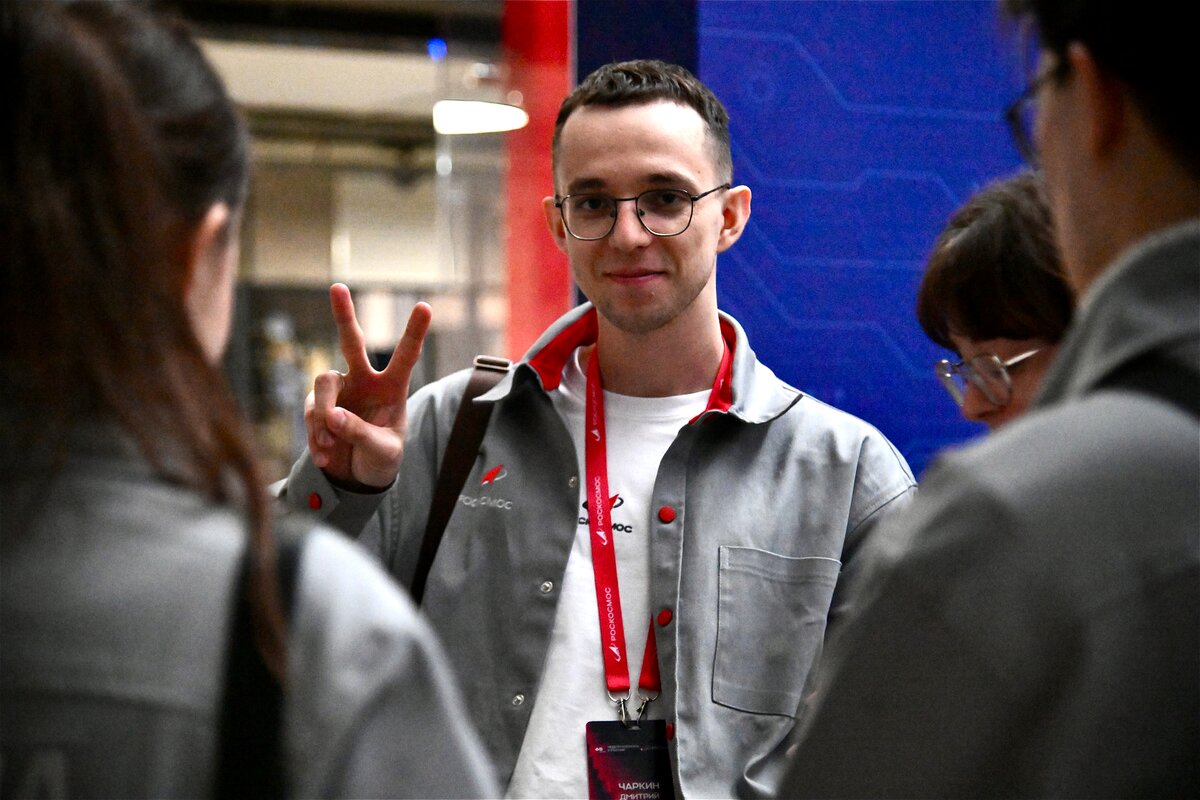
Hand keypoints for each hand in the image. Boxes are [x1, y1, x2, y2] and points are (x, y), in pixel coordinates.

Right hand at [305, 283, 431, 488]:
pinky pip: (311, 412)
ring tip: (329, 446)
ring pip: (323, 383)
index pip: (405, 355)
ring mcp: (339, 391)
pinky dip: (315, 436)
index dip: (414, 331)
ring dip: (322, 415)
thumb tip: (333, 417)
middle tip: (338, 287)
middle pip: (351, 343)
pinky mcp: (318, 406)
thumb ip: (361, 434)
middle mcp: (364, 381)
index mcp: (392, 387)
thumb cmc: (382, 459)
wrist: (359, 477)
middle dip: (344, 315)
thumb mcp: (383, 451)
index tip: (425, 306)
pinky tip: (324, 457)